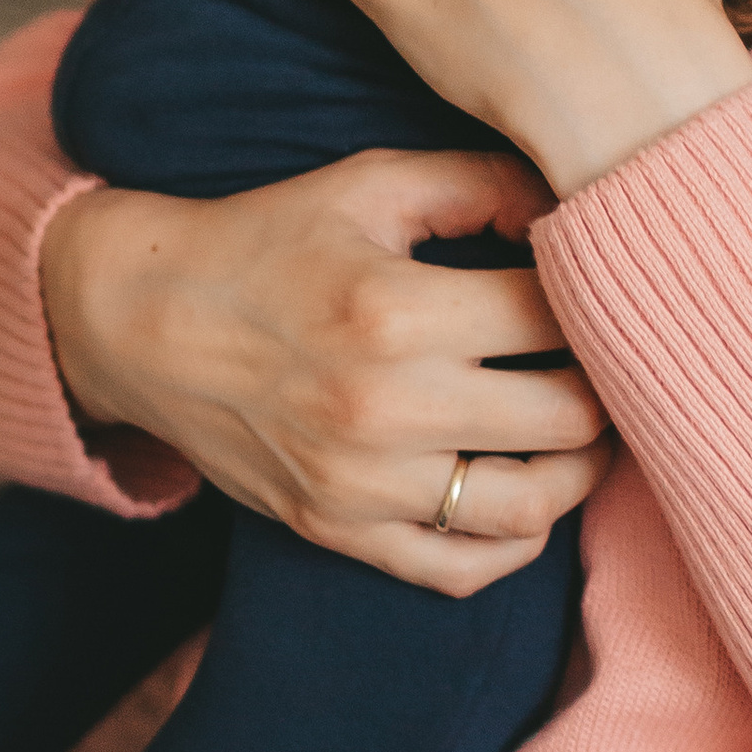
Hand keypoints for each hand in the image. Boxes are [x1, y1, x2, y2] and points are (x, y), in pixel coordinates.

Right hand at [39, 150, 611, 595]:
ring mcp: (361, 483)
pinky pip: (458, 570)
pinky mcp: (337, 529)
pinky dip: (512, 544)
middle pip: (565, 418)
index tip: (599, 290)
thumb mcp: (368, 184)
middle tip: (610, 361)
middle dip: (605, 385)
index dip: (595, 299)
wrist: (140, 321)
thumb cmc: (264, 242)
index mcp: (398, 310)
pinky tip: (524, 496)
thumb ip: (479, 182)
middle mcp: (385, 406)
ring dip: (578, 471)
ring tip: (583, 431)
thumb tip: (571, 204)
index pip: (553, 317)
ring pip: (528, 507)